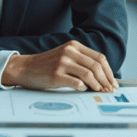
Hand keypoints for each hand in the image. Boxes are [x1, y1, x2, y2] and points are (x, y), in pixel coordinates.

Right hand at [1, 40, 116, 91]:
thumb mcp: (65, 56)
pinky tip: (83, 90)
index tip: (112, 82)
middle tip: (109, 89)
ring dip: (97, 85)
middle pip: (96, 66)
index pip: (99, 58)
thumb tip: (102, 77)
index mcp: (74, 46)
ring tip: (99, 91)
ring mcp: (62, 63)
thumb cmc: (46, 65)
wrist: (25, 68)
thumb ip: (81, 62)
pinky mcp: (56, 74)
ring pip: (89, 74)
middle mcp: (69, 52)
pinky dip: (84, 88)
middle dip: (106, 80)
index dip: (108, 71)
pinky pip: (76, 83)